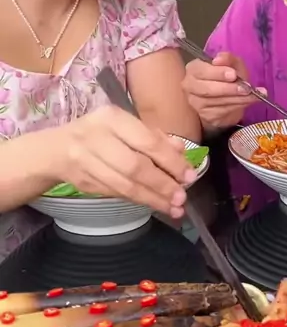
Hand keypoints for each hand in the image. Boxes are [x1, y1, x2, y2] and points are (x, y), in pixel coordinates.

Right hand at [52, 106, 196, 218]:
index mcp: (112, 118)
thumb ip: (154, 136)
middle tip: (182, 197)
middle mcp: (97, 138)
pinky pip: (117, 193)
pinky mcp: (84, 182)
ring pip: (125, 185)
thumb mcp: (125, 125)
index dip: (170, 162)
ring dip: (152, 198)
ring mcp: (87, 162)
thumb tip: (181, 152)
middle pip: (135, 167)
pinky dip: (138, 200)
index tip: (189, 176)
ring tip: (174, 208)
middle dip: (162, 184)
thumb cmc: (99, 133)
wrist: (57, 149)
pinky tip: (154, 204)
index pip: (147, 142)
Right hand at [182, 52, 266, 130]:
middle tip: (245, 88)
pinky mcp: (205, 116)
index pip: (201, 71)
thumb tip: (219, 59)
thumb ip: (228, 58)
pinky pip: (222, 111)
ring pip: (216, 102)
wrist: (227, 98)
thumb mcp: (232, 64)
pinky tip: (248, 101)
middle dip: (228, 89)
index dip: (217, 73)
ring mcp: (196, 103)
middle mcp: (190, 86)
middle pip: (207, 89)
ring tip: (251, 94)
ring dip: (237, 98)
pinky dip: (237, 106)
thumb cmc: (227, 78)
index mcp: (194, 69)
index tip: (233, 74)